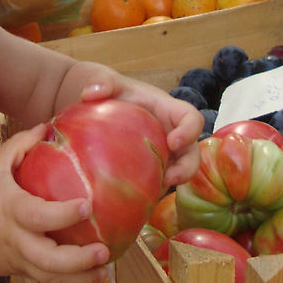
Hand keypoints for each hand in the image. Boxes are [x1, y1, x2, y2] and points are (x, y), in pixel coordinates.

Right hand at [0, 124, 108, 282]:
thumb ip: (21, 145)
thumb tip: (48, 126)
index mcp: (10, 209)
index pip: (38, 215)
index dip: (62, 214)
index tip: (86, 206)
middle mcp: (16, 239)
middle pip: (48, 260)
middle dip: (77, 260)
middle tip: (104, 250)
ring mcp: (17, 259)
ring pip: (50, 278)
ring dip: (79, 278)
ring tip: (104, 272)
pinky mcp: (18, 270)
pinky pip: (46, 280)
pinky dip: (69, 282)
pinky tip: (92, 275)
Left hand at [79, 80, 202, 188]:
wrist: (99, 107)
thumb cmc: (110, 91)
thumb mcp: (106, 82)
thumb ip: (102, 82)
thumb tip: (89, 93)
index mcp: (167, 110)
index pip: (191, 118)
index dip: (190, 130)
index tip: (174, 141)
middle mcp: (171, 133)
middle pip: (192, 153)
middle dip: (187, 168)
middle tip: (169, 179)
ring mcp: (163, 153)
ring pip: (178, 172)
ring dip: (170, 185)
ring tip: (153, 194)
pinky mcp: (151, 168)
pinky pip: (158, 182)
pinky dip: (152, 192)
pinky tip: (136, 200)